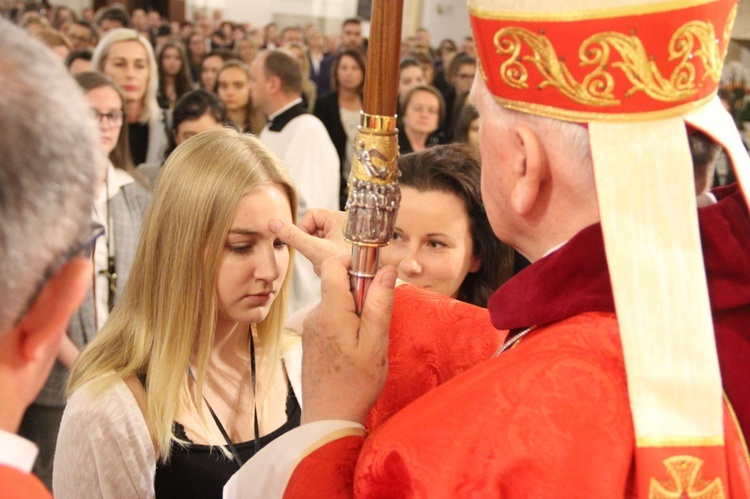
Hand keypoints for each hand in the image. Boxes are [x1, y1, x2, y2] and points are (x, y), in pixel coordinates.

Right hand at [269, 209, 348, 275]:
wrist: (363, 284)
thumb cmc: (346, 265)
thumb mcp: (315, 250)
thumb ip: (293, 237)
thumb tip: (272, 223)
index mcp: (340, 217)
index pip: (311, 215)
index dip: (304, 230)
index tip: (309, 245)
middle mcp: (345, 225)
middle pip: (315, 230)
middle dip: (313, 247)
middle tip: (322, 258)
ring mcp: (346, 238)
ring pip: (320, 243)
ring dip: (319, 257)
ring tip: (330, 266)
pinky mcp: (346, 249)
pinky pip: (328, 251)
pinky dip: (327, 261)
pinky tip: (334, 269)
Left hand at [300, 256, 396, 423]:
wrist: (328, 418)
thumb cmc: (355, 384)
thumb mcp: (376, 343)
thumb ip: (379, 304)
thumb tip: (387, 270)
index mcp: (330, 311)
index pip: (333, 265)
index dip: (354, 262)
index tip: (374, 278)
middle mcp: (315, 315)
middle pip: (338, 285)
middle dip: (361, 294)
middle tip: (375, 323)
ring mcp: (311, 328)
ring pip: (337, 304)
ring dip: (354, 313)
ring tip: (366, 343)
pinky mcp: (311, 339)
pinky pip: (331, 320)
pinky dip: (346, 326)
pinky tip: (353, 352)